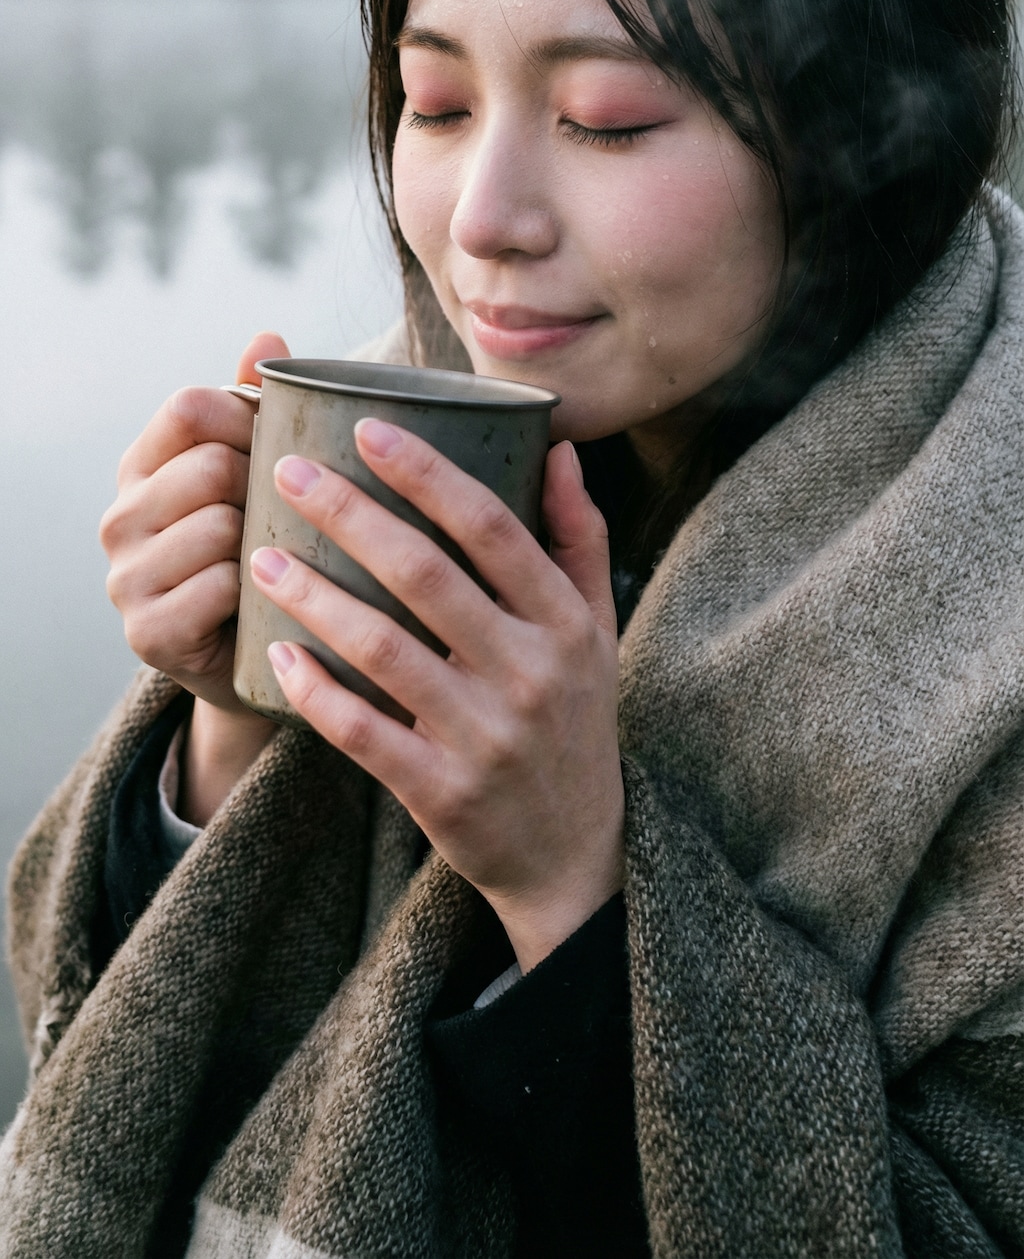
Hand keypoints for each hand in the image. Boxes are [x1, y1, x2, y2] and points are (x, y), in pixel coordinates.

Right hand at [100, 331, 288, 821]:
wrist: (264, 657)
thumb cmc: (268, 546)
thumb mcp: (262, 472)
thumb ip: (258, 403)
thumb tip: (268, 335)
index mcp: (143, 464)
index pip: (189, 406)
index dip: (249, 417)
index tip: (284, 447)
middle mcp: (120, 516)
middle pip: (209, 464)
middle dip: (266, 485)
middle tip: (290, 514)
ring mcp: (126, 577)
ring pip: (218, 525)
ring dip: (264, 542)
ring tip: (282, 559)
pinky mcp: (148, 633)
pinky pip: (217, 587)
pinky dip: (256, 593)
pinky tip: (269, 602)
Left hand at [251, 421, 623, 970]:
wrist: (573, 855)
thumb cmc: (574, 719)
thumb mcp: (596, 630)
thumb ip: (578, 537)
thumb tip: (555, 446)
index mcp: (563, 622)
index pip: (490, 528)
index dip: (426, 473)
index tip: (365, 428)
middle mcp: (529, 672)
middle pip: (426, 576)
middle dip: (350, 515)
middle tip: (285, 471)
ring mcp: (485, 736)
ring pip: (384, 650)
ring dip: (315, 597)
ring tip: (261, 557)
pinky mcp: (442, 792)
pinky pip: (364, 733)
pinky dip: (316, 692)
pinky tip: (275, 652)